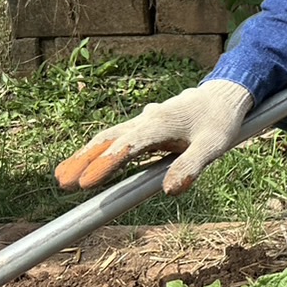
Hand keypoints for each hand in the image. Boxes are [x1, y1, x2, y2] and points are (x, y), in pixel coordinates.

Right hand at [55, 80, 252, 193]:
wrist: (224, 95)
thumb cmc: (220, 121)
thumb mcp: (214, 145)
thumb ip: (192, 166)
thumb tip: (168, 191)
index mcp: (161, 123)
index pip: (128, 147)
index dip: (106, 165)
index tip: (85, 184)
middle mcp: (146, 120)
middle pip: (108, 140)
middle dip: (83, 161)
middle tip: (62, 183)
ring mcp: (143, 122)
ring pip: (108, 138)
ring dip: (85, 155)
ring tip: (62, 177)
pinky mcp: (145, 127)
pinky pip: (116, 139)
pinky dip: (98, 151)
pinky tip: (85, 165)